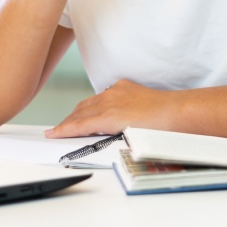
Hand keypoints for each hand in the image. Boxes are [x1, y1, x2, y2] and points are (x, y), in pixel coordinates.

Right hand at [44, 80, 173, 137]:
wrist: (176, 112)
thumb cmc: (158, 130)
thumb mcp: (128, 139)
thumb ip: (107, 137)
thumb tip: (98, 140)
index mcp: (108, 116)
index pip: (79, 124)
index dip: (63, 130)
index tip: (51, 133)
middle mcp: (110, 100)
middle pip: (80, 111)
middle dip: (67, 121)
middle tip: (56, 129)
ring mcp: (117, 92)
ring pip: (90, 101)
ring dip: (79, 111)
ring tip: (71, 120)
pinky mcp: (125, 87)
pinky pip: (104, 94)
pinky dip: (95, 102)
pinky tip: (95, 107)